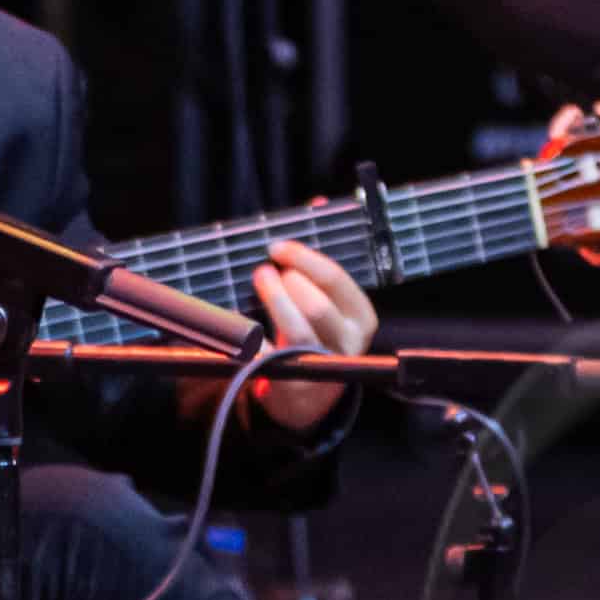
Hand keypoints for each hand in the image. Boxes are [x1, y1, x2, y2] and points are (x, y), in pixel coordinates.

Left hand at [238, 234, 378, 433]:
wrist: (306, 396)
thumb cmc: (316, 331)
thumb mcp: (328, 297)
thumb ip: (321, 254)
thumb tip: (319, 204)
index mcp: (361, 317)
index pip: (336, 280)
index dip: (304, 258)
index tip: (276, 247)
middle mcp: (347, 343)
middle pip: (317, 305)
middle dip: (287, 282)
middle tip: (263, 271)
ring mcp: (321, 366)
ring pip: (296, 329)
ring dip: (272, 300)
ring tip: (257, 283)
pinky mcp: (291, 383)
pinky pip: (266, 354)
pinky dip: (249, 335)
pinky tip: (238, 320)